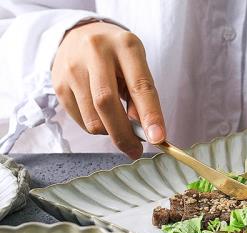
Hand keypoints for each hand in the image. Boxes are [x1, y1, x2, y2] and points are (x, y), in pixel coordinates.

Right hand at [52, 21, 165, 158]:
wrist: (79, 36)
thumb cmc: (118, 59)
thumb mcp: (137, 69)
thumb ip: (142, 99)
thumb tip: (141, 132)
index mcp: (125, 45)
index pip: (140, 86)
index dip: (150, 115)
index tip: (157, 139)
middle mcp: (96, 51)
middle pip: (107, 103)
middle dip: (124, 135)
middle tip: (135, 151)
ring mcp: (73, 67)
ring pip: (93, 119)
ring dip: (109, 132)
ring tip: (116, 121)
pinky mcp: (59, 84)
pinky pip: (81, 122)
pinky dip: (95, 127)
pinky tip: (99, 113)